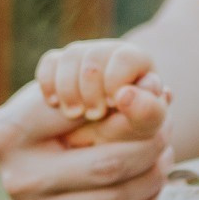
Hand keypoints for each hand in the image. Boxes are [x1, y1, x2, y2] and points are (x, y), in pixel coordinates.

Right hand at [0, 65, 171, 199]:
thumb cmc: (57, 120)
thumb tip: (161, 96)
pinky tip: (157, 193)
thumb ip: (112, 95)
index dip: (134, 111)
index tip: (157, 105)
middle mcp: (15, 176)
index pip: (88, 117)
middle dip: (149, 148)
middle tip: (167, 134)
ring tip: (164, 159)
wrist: (30, 164)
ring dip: (152, 179)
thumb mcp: (72, 96)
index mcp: (9, 130)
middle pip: (107, 166)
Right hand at [36, 39, 169, 131]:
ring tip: (74, 114)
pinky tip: (55, 104)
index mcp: (138, 61)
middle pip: (95, 56)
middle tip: (94, 115)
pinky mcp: (57, 64)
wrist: (93, 146)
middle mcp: (111, 53)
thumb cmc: (128, 138)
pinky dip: (50, 85)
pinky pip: (50, 63)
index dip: (116, 82)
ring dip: (69, 90)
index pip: (125, 57)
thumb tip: (137, 93)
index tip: (114, 106)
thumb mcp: (141, 129)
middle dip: (91, 90)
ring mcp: (83, 56)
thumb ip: (148, 113)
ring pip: (71, 56)